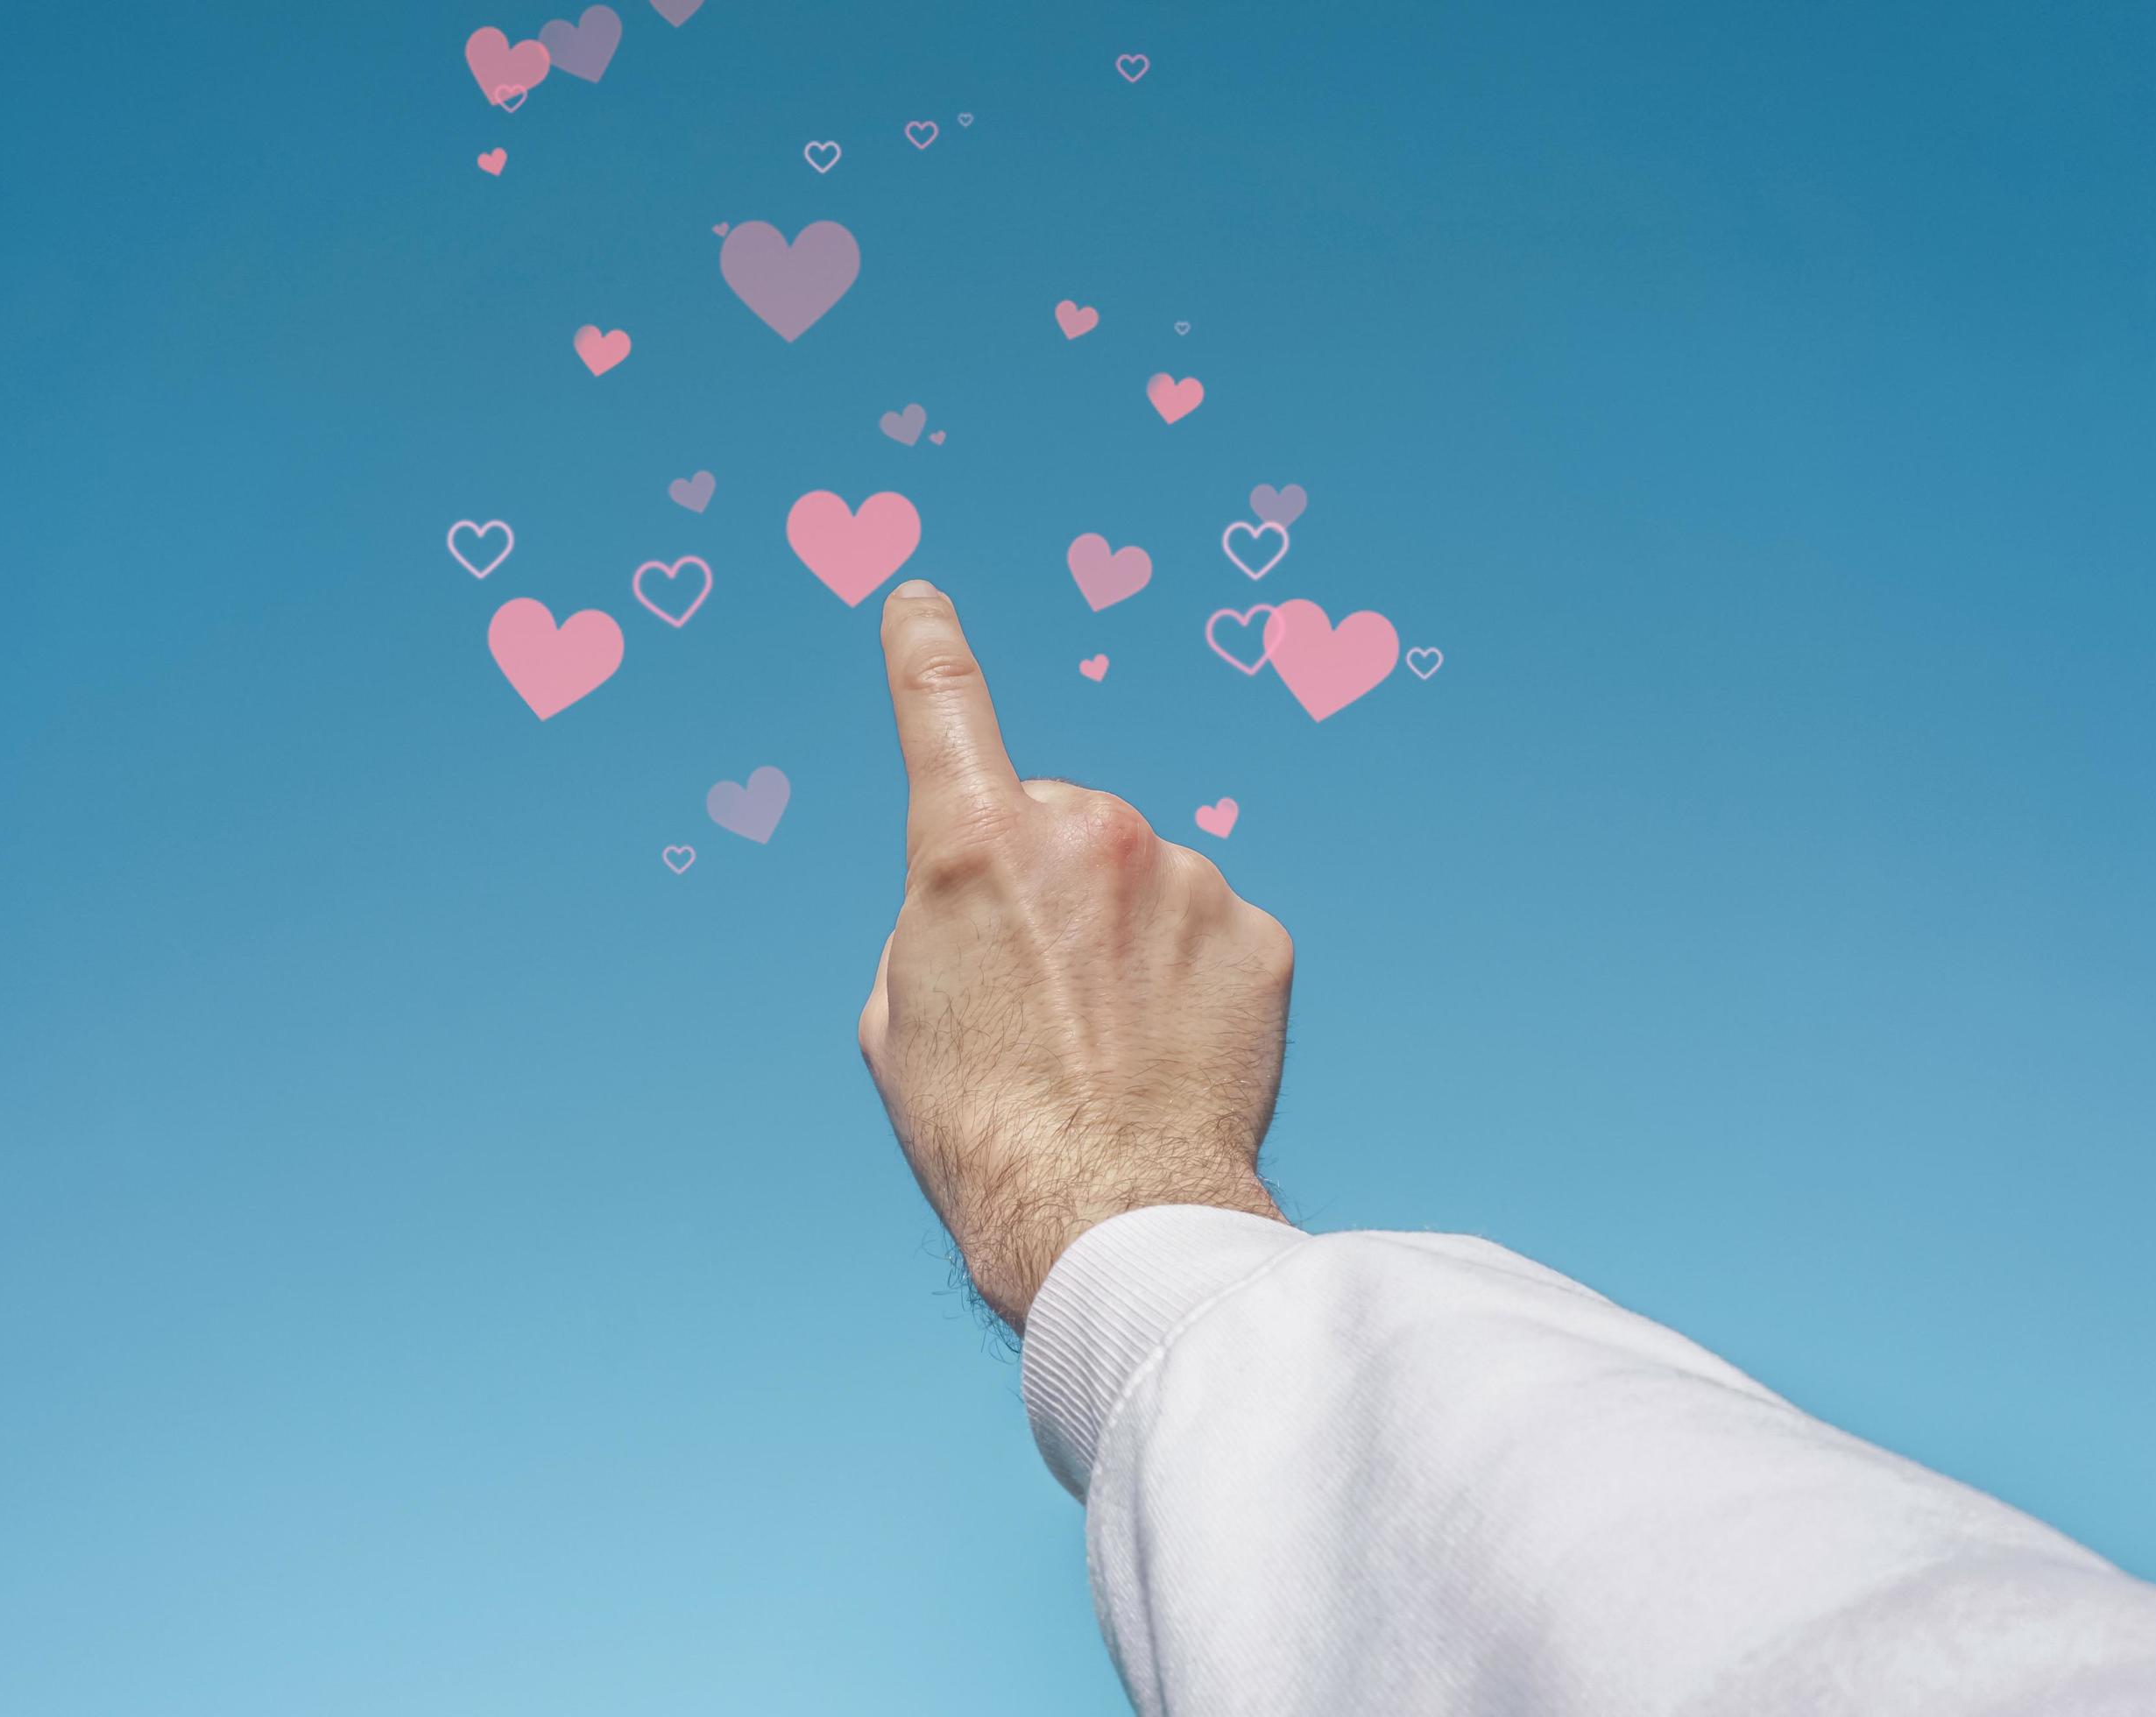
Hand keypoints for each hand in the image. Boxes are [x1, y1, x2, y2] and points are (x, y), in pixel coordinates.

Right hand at [858, 581, 1294, 1328]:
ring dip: (1124, 942)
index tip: (918, 602)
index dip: (922, 647)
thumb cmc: (980, 1131)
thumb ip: (933, 922)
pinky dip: (1193, 981)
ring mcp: (1183, 875)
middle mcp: (1084, 832)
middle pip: (1058, 826)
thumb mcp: (897, 1018)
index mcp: (974, 847)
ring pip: (1141, 885)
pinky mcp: (1258, 933)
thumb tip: (984, 905)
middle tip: (1038, 1005)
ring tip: (1108, 1050)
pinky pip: (1211, 935)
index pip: (939, 707)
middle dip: (1047, 890)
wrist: (1107, 1218)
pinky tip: (1172, 1055)